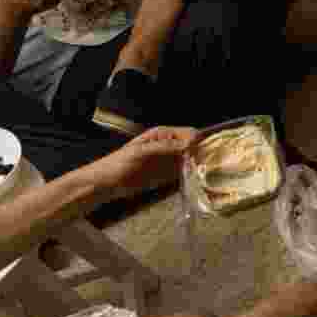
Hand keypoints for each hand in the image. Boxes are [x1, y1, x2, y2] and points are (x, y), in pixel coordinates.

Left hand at [82, 127, 197, 201]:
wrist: (106, 183)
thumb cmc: (120, 163)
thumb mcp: (142, 152)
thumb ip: (166, 147)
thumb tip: (191, 143)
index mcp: (163, 135)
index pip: (190, 133)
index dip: (200, 141)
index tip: (205, 153)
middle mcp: (170, 146)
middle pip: (194, 146)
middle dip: (203, 154)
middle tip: (210, 166)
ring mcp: (171, 161)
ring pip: (193, 160)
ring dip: (200, 166)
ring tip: (208, 175)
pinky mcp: (170, 175)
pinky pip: (186, 173)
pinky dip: (193, 176)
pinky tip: (199, 181)